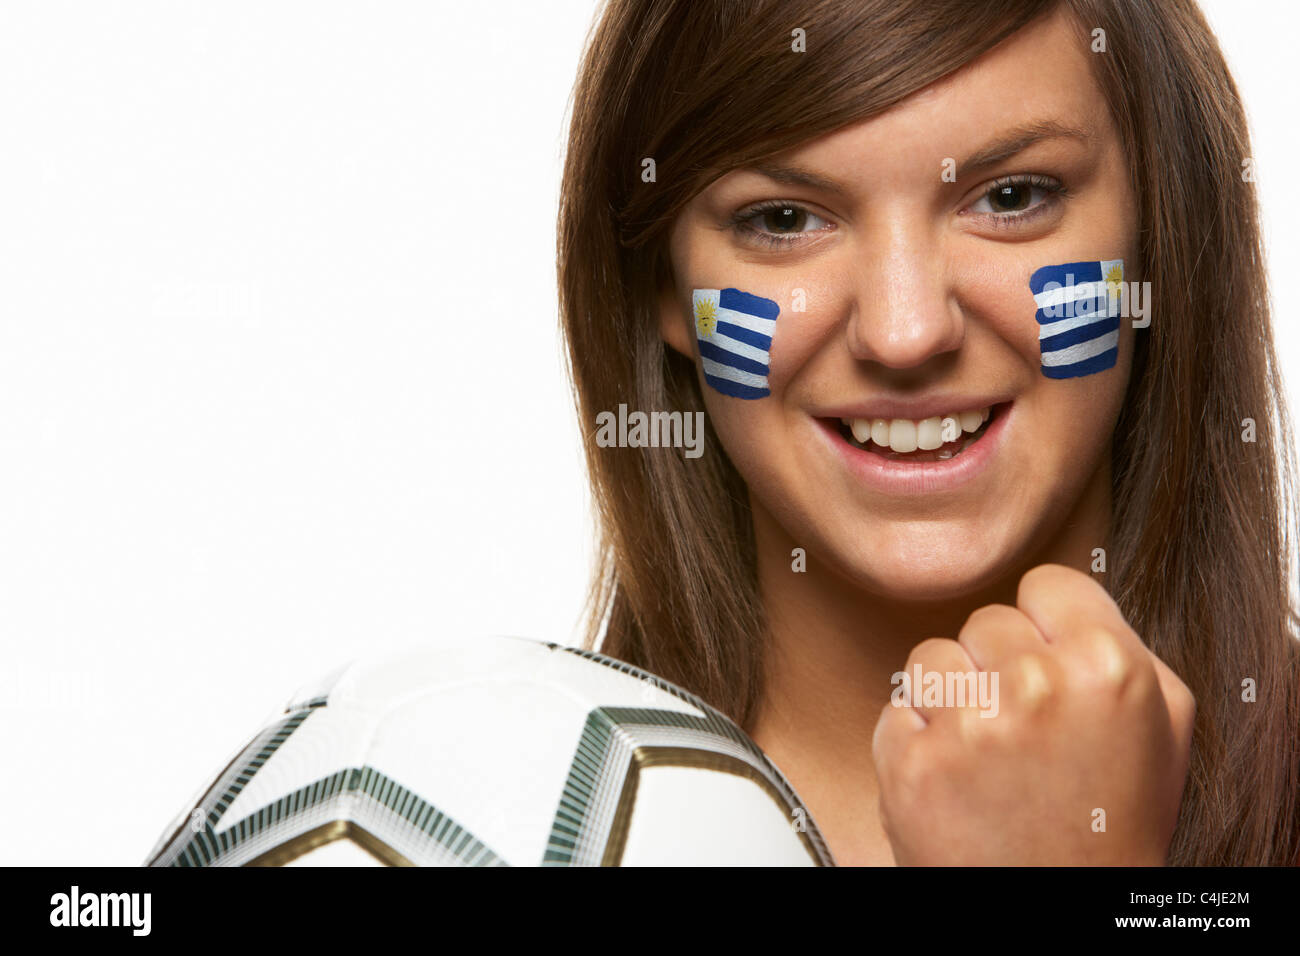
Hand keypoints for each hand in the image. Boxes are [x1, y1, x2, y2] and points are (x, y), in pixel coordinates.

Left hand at [871, 563, 1195, 864]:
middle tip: (1026, 731)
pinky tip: (957, 782)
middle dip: (999, 667)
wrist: (1059, 913)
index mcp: (1109, 667)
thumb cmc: (1112, 823)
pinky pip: (899, 709)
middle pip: (987, 620)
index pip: (1046, 582)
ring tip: (990, 757)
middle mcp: (1038, 685)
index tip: (1050, 664)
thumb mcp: (1160, 728)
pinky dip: (917, 742)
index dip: (1046, 625)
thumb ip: (1120, 645)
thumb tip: (1065, 597)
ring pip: (932, 658)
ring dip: (952, 699)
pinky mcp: (913, 762)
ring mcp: (970, 725)